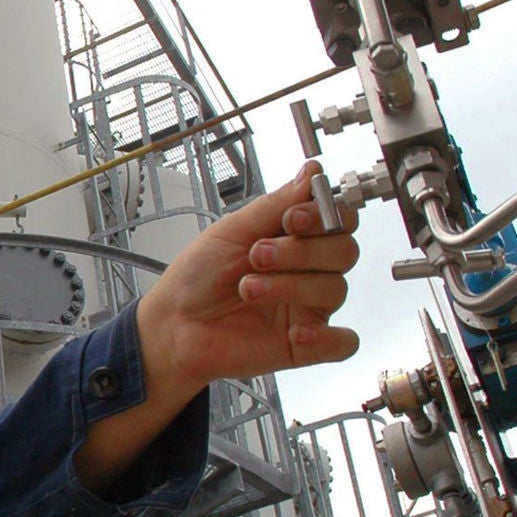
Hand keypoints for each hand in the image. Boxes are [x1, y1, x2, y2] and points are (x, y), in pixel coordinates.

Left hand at [136, 161, 360, 403]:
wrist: (172, 324)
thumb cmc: (197, 277)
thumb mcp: (231, 230)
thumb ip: (275, 204)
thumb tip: (312, 171)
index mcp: (295, 239)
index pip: (339, 220)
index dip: (325, 215)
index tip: (293, 218)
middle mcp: (307, 271)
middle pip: (344, 252)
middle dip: (302, 250)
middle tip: (258, 255)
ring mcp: (307, 307)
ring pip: (336, 290)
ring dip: (291, 286)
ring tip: (247, 288)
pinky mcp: (304, 345)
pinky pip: (342, 343)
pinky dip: (326, 337)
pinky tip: (294, 333)